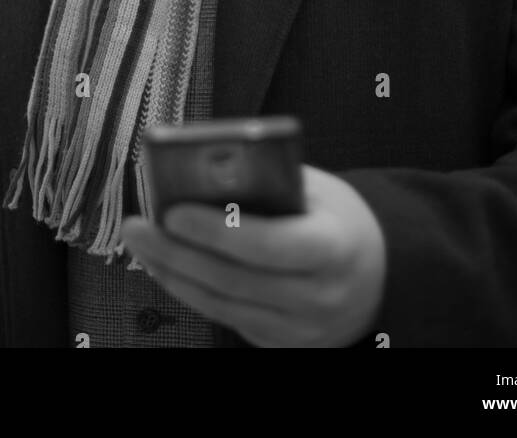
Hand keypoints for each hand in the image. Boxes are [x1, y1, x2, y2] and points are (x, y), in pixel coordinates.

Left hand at [119, 164, 386, 347]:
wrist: (377, 275)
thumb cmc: (338, 219)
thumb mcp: (319, 190)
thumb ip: (271, 183)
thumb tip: (205, 172)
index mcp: (334, 248)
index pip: (269, 245)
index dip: (218, 231)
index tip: (174, 210)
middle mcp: (318, 297)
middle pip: (234, 280)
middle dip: (177, 252)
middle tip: (138, 226)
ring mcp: (300, 329)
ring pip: (222, 305)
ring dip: (173, 273)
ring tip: (142, 242)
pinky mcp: (280, 343)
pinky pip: (225, 318)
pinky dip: (191, 291)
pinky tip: (167, 266)